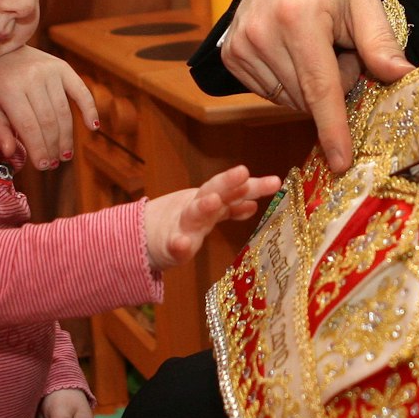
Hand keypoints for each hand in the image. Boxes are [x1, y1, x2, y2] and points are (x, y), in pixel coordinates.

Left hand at [0, 46, 97, 169]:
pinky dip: (89, 109)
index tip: (43, 165)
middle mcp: (31, 77)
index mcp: (9, 89)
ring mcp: (49, 71)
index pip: (28, 126)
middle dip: (53, 146)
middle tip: (55, 163)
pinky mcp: (63, 68)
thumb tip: (10, 152)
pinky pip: (80, 90)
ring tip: (65, 154)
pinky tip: (93, 127)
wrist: (2, 51)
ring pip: (63, 111)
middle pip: (48, 121)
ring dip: (67, 136)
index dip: (38, 148)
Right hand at [143, 165, 282, 271]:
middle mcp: (198, 208)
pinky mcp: (168, 245)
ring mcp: (182, 225)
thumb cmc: (183, 222)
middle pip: (213, 191)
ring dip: (204, 206)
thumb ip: (232, 207)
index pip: (234, 190)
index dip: (254, 186)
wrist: (143, 237)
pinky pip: (173, 245)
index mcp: (210, 200)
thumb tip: (256, 203)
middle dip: (228, 182)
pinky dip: (177, 244)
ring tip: (214, 201)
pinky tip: (181, 245)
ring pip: (194, 213)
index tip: (275, 182)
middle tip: (243, 171)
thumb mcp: (209, 212)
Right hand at [223, 0, 413, 170]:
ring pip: (287, 99)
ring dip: (309, 86)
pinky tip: (293, 53)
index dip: (332, 128)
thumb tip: (401, 76)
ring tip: (316, 46)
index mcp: (298, 18)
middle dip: (333, 86)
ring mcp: (241, 45)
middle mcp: (262, 33)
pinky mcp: (231, 54)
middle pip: (306, 97)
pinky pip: (269, 92)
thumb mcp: (364, 1)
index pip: (320, 88)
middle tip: (340, 49)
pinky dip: (289, 82)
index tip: (341, 161)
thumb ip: (380, 42)